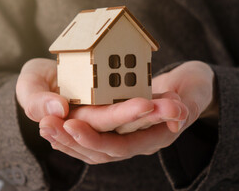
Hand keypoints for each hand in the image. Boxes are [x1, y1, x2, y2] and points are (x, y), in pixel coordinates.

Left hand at [39, 61, 216, 163]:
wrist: (192, 88)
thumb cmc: (193, 88)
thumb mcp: (195, 92)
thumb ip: (187, 105)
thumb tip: (177, 117)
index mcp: (156, 136)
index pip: (122, 145)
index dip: (96, 138)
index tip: (72, 124)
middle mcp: (139, 143)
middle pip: (101, 151)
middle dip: (73, 140)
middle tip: (47, 126)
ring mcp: (128, 137)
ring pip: (93, 148)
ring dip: (67, 139)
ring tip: (43, 126)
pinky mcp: (119, 129)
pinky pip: (94, 137)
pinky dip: (73, 134)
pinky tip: (53, 124)